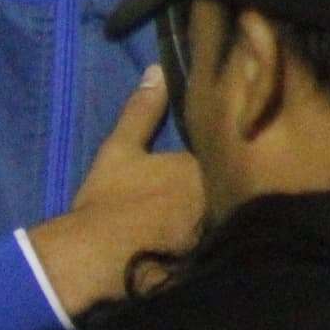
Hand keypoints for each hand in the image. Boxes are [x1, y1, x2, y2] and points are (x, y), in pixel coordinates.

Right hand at [23, 68, 204, 316]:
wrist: (99, 254)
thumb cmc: (110, 197)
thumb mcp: (119, 149)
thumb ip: (142, 111)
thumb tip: (157, 70)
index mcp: (201, 164)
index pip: (223, 154)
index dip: (217, 157)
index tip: (207, 159)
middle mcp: (219, 195)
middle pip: (231, 185)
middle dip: (226, 184)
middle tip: (199, 192)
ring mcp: (217, 229)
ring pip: (228, 215)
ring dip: (224, 214)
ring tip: (205, 218)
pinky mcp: (211, 258)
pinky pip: (221, 244)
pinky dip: (217, 242)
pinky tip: (201, 245)